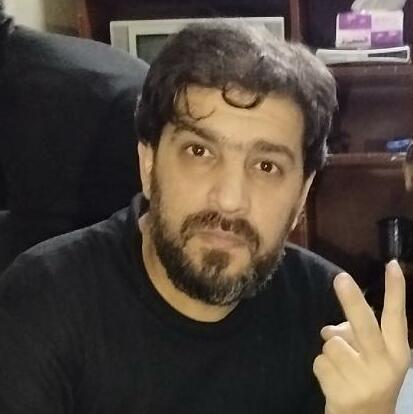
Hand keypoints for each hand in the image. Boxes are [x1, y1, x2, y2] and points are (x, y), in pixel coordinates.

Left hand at [313, 260, 410, 413]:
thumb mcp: (373, 357)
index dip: (395, 291)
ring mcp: (364, 381)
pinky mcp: (342, 393)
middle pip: (364, 325)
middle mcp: (384, 365)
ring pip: (331, 343)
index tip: (391, 265)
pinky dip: (322, 368)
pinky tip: (335, 381)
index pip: (396, 317)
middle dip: (351, 300)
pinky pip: (319, 362)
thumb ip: (355, 335)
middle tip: (340, 277)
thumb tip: (328, 330)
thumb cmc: (369, 378)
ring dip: (330, 352)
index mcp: (397, 353)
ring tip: (342, 368)